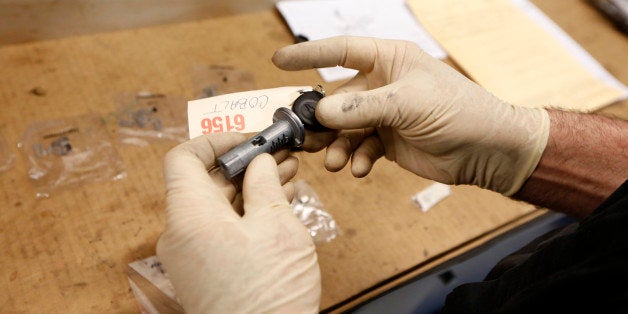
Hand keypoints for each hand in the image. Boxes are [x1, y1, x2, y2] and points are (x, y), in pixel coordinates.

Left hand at [156, 133, 320, 312]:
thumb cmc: (267, 297)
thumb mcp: (276, 227)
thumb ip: (264, 185)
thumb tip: (259, 162)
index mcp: (190, 216)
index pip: (184, 158)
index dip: (216, 140)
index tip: (248, 138)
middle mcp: (182, 234)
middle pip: (205, 182)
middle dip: (245, 164)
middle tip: (279, 155)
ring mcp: (193, 254)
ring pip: (219, 206)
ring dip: (251, 188)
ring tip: (288, 176)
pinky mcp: (206, 270)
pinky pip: (222, 229)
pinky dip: (247, 213)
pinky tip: (279, 205)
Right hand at [273, 36, 549, 194]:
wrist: (487, 150)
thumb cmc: (458, 111)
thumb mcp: (408, 103)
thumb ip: (363, 106)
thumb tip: (323, 112)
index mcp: (389, 60)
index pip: (342, 51)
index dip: (309, 55)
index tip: (278, 61)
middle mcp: (382, 85)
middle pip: (337, 97)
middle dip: (319, 117)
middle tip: (301, 134)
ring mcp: (384, 114)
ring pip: (344, 128)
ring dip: (335, 145)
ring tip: (333, 161)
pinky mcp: (388, 141)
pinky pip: (359, 148)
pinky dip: (355, 159)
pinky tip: (359, 168)